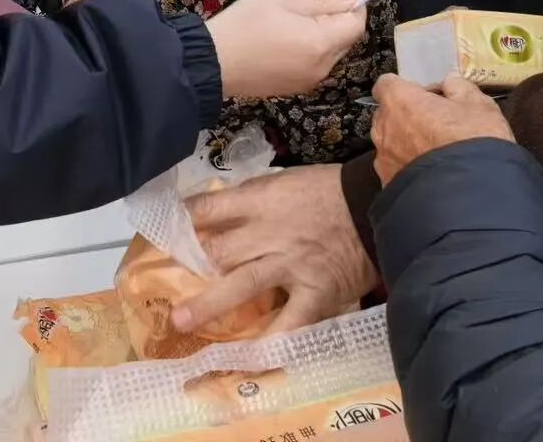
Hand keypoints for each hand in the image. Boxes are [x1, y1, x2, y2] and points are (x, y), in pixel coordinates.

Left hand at [174, 164, 378, 335]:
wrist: (378, 203)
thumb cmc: (330, 191)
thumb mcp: (285, 181)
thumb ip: (252, 201)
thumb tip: (217, 213)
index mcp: (261, 200)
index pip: (209, 207)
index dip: (182, 221)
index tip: (164, 233)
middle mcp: (270, 233)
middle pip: (219, 250)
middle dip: (193, 266)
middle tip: (167, 284)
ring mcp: (292, 266)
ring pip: (242, 285)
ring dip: (209, 304)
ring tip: (181, 321)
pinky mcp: (316, 293)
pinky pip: (289, 324)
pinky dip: (270, 344)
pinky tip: (248, 361)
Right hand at [207, 0, 364, 100]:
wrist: (213, 62)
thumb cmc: (245, 24)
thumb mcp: (284, 1)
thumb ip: (321, 1)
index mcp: (322, 43)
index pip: (356, 23)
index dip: (353, 5)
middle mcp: (323, 67)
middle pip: (346, 39)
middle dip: (338, 20)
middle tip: (314, 2)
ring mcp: (310, 81)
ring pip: (331, 53)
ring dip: (325, 35)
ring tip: (296, 21)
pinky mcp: (297, 88)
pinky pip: (316, 65)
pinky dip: (311, 50)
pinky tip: (286, 40)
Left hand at [370, 73, 513, 186]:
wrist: (470, 197)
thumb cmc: (473, 143)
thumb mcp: (478, 106)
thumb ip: (460, 87)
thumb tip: (450, 81)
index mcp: (400, 101)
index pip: (387, 84)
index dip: (406, 88)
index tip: (426, 96)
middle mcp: (383, 128)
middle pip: (387, 114)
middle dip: (407, 116)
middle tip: (436, 124)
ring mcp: (383, 159)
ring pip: (390, 143)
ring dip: (406, 144)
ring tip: (436, 154)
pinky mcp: (387, 185)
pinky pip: (395, 169)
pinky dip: (408, 169)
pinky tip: (432, 175)